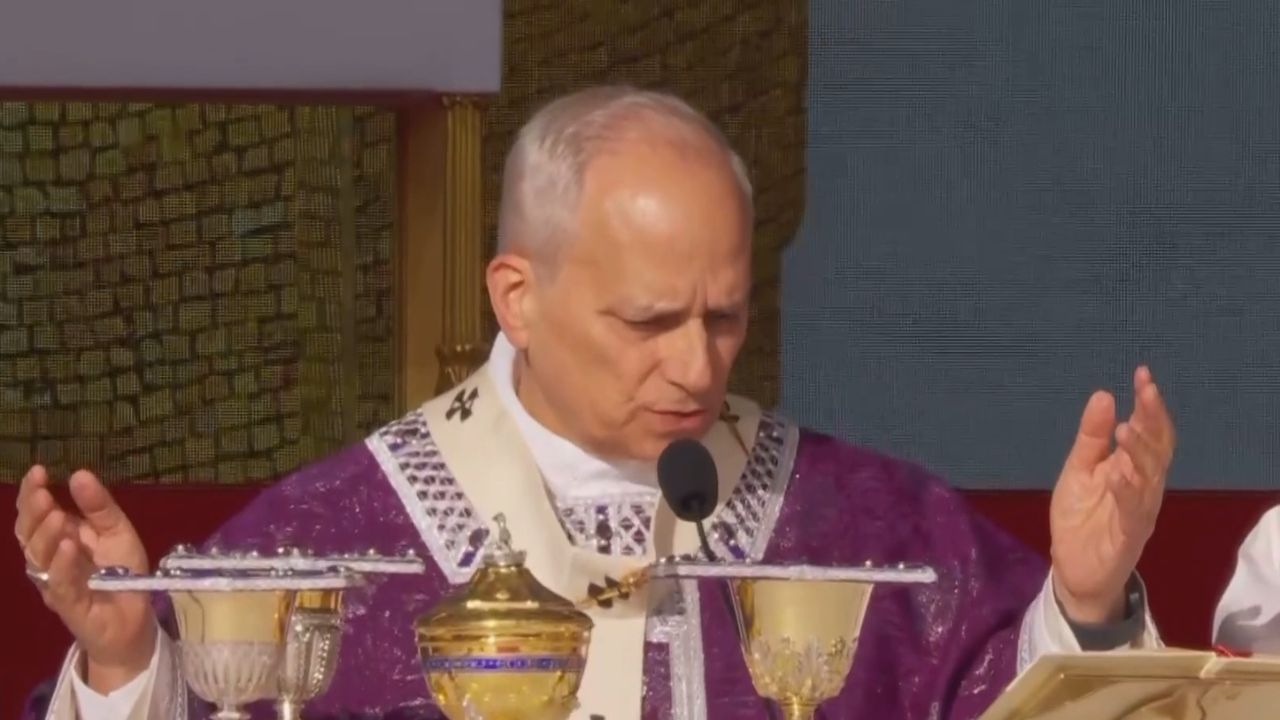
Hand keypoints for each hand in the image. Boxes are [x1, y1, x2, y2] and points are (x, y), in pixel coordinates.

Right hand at [14, 466, 155, 691]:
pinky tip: (67, 545)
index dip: (32, 494)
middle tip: (41, 491)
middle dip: (32, 511)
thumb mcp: (116, 531)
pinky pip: (60, 583)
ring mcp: (56, 582)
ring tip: (55, 514)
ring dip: (45, 534)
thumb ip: (99, 506)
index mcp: (59, 538)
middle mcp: (50, 560)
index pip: (35, 515)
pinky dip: (61, 564)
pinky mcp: (70, 604)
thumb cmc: (121, 573)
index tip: (38, 470)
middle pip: (29, 534)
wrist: (134, 620)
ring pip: (38, 558)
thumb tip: (78, 474)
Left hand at [1049, 366, 1174, 623]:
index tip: (1142, 375)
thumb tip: (1104, 395)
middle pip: (1157, 450)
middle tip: (1145, 391)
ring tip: (1128, 428)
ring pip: (1149, 478)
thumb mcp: (1079, 470)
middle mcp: (1144, 487)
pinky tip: (1119, 472)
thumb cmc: (1081, 518)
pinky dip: (1127, 491)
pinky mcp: (1128, 536)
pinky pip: (1133, 512)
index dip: (1150, 405)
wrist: (1073, 569)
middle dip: (1153, 420)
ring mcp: (1139, 511)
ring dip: (1139, 453)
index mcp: (1134, 468)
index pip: (1150, 432)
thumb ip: (1092, 437)